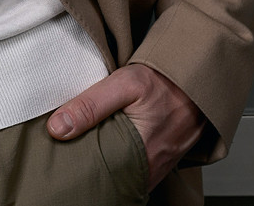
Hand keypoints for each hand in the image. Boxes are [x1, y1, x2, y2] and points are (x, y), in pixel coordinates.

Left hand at [46, 63, 206, 189]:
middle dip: (91, 166)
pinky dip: (122, 159)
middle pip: (111, 176)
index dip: (80, 167)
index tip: (61, 155)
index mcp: (140, 155)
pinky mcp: (162, 160)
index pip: (100, 175)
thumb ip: (90, 105)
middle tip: (69, 151)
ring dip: (107, 162)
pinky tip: (109, 144)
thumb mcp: (125, 84)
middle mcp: (151, 168)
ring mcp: (158, 167)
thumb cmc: (164, 81)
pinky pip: (137, 168)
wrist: (196, 77)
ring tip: (85, 148)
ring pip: (124, 173)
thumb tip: (57, 127)